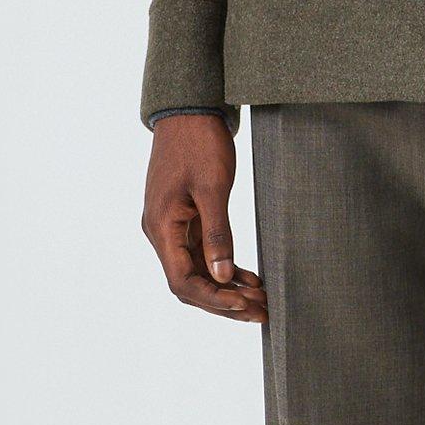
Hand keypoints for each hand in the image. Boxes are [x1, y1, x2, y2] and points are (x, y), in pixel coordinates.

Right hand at [142, 115, 266, 323]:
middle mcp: (161, 233)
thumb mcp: (213, 188)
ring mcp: (172, 228)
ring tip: (261, 300)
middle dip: (225, 302)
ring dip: (228, 288)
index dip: (214, 299)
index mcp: (161, 227)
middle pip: (190, 283)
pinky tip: (250, 277)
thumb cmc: (199, 143)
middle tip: (262, 311)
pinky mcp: (185, 220)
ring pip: (198, 272)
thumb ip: (218, 234)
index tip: (244, 304)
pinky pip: (203, 254)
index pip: (183, 281)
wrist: (189, 112)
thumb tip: (223, 277)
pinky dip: (225, 268)